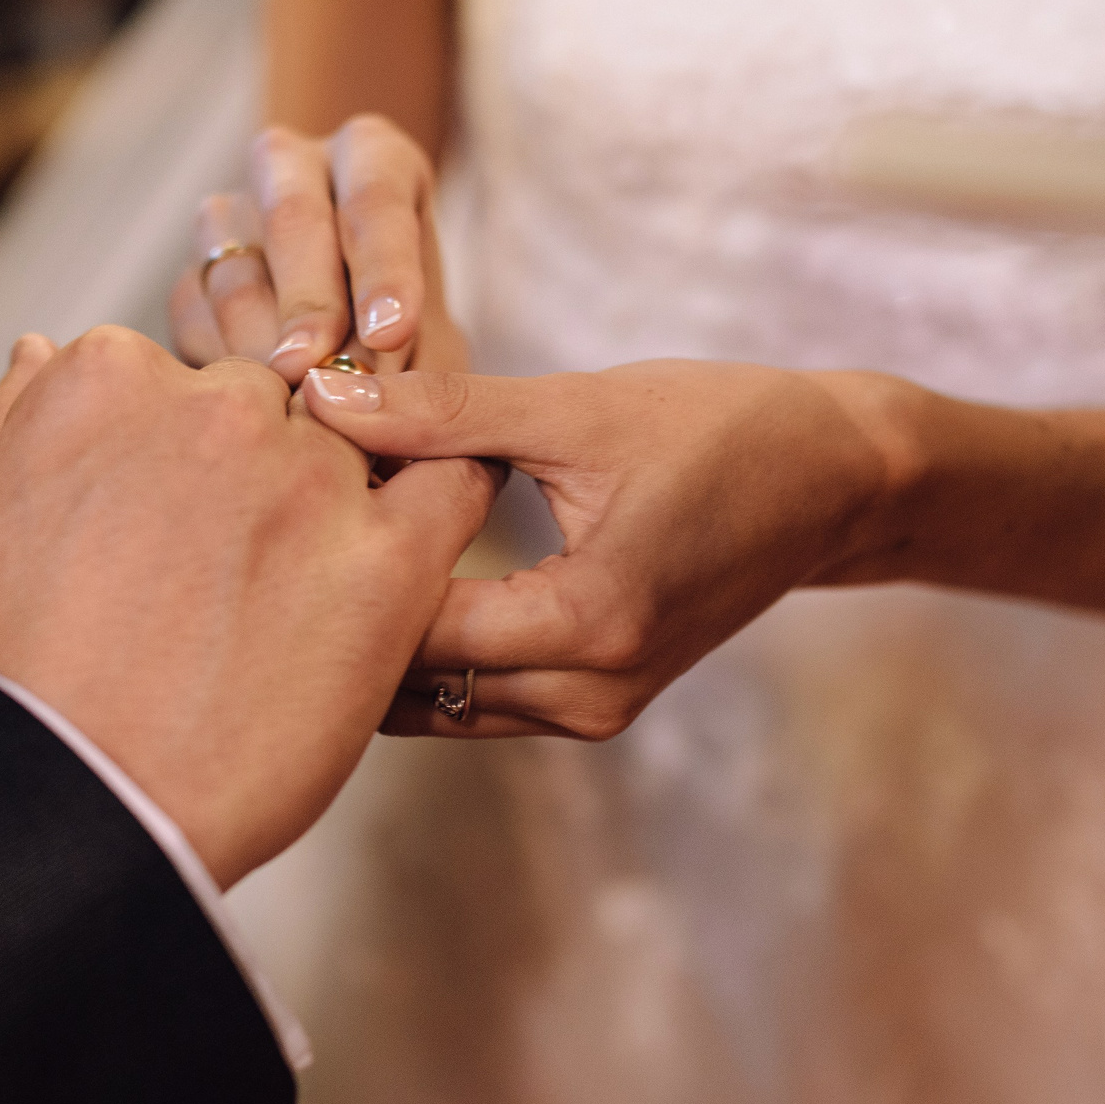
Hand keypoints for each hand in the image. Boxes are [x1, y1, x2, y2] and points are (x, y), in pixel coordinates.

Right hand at [0, 329, 499, 884]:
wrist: (75, 805)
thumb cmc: (10, 682)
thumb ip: (13, 415)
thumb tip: (41, 349)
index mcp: (106, 380)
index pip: (179, 377)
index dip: (180, 454)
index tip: (171, 523)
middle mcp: (213, 408)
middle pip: (269, 405)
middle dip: (258, 473)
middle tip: (233, 573)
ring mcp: (305, 478)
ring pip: (356, 444)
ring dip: (340, 502)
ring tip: (301, 596)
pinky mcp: (384, 559)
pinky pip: (455, 486)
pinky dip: (452, 493)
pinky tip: (418, 542)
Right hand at [170, 117, 468, 385]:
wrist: (354, 353)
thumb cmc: (408, 335)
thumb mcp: (433, 340)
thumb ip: (412, 359)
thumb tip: (358, 386)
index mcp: (373, 155)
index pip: (375, 196)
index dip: (382, 267)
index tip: (389, 335)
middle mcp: (295, 166)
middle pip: (293, 218)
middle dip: (310, 304)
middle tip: (319, 371)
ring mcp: (232, 214)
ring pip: (236, 273)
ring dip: (267, 347)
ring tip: (300, 405)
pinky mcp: (192, 275)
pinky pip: (196, 319)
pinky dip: (230, 367)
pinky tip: (263, 402)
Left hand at [300, 361, 911, 739]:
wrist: (835, 478)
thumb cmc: (721, 427)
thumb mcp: (576, 409)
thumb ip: (443, 414)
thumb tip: (324, 394)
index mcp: (587, 623)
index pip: (410, 630)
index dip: (334, 571)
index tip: (276, 511)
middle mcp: (592, 692)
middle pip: (416, 686)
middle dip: (346, 619)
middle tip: (269, 551)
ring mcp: (599, 709)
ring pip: (444, 705)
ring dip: (386, 646)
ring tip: (319, 570)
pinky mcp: (602, 702)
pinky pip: (486, 699)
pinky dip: (436, 655)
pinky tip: (388, 591)